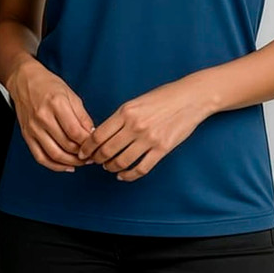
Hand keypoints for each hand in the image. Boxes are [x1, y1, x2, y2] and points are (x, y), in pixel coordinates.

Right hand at [7, 58, 93, 171]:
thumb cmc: (48, 85)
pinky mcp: (27, 135)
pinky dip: (54, 165)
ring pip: (54, 154)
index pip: (75, 132)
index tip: (96, 145)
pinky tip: (65, 166)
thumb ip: (82, 116)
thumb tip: (92, 134)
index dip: (88, 143)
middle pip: (66, 145)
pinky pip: (40, 157)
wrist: (24, 80)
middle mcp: (43, 117)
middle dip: (82, 154)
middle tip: (91, 155)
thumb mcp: (71, 95)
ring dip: (71, 162)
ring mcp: (33, 128)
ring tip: (81, 162)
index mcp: (56, 104)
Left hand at [77, 77, 211, 180]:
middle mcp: (135, 126)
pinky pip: (141, 168)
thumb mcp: (136, 102)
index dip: (87, 147)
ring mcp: (149, 139)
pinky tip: (123, 175)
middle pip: (107, 150)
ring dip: (111, 167)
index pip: (98, 134)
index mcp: (126, 112)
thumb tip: (101, 134)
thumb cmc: (162, 97)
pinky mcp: (162, 149)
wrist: (190, 98)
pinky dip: (129, 175)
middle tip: (94, 161)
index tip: (83, 152)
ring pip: (122, 161)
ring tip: (108, 167)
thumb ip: (120, 118)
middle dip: (96, 159)